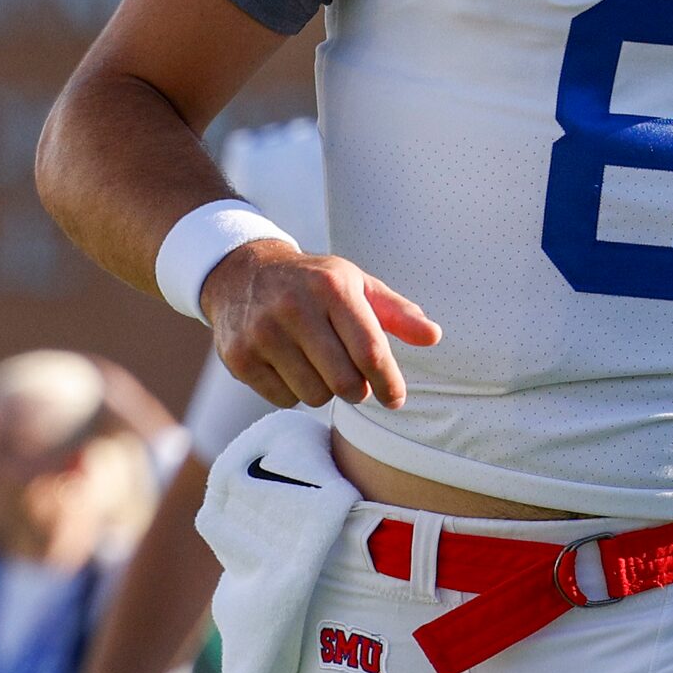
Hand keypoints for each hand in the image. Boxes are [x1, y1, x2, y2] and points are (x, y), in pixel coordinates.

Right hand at [201, 240, 440, 409]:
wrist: (241, 273)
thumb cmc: (313, 282)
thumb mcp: (357, 284)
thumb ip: (398, 313)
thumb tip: (433, 337)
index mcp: (332, 287)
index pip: (370, 350)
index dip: (389, 382)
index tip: (396, 399)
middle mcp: (294, 308)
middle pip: (344, 380)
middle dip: (359, 391)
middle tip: (358, 384)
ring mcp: (262, 334)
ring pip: (314, 394)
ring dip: (326, 391)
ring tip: (320, 366)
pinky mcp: (239, 357)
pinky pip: (284, 399)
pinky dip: (296, 393)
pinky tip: (292, 368)